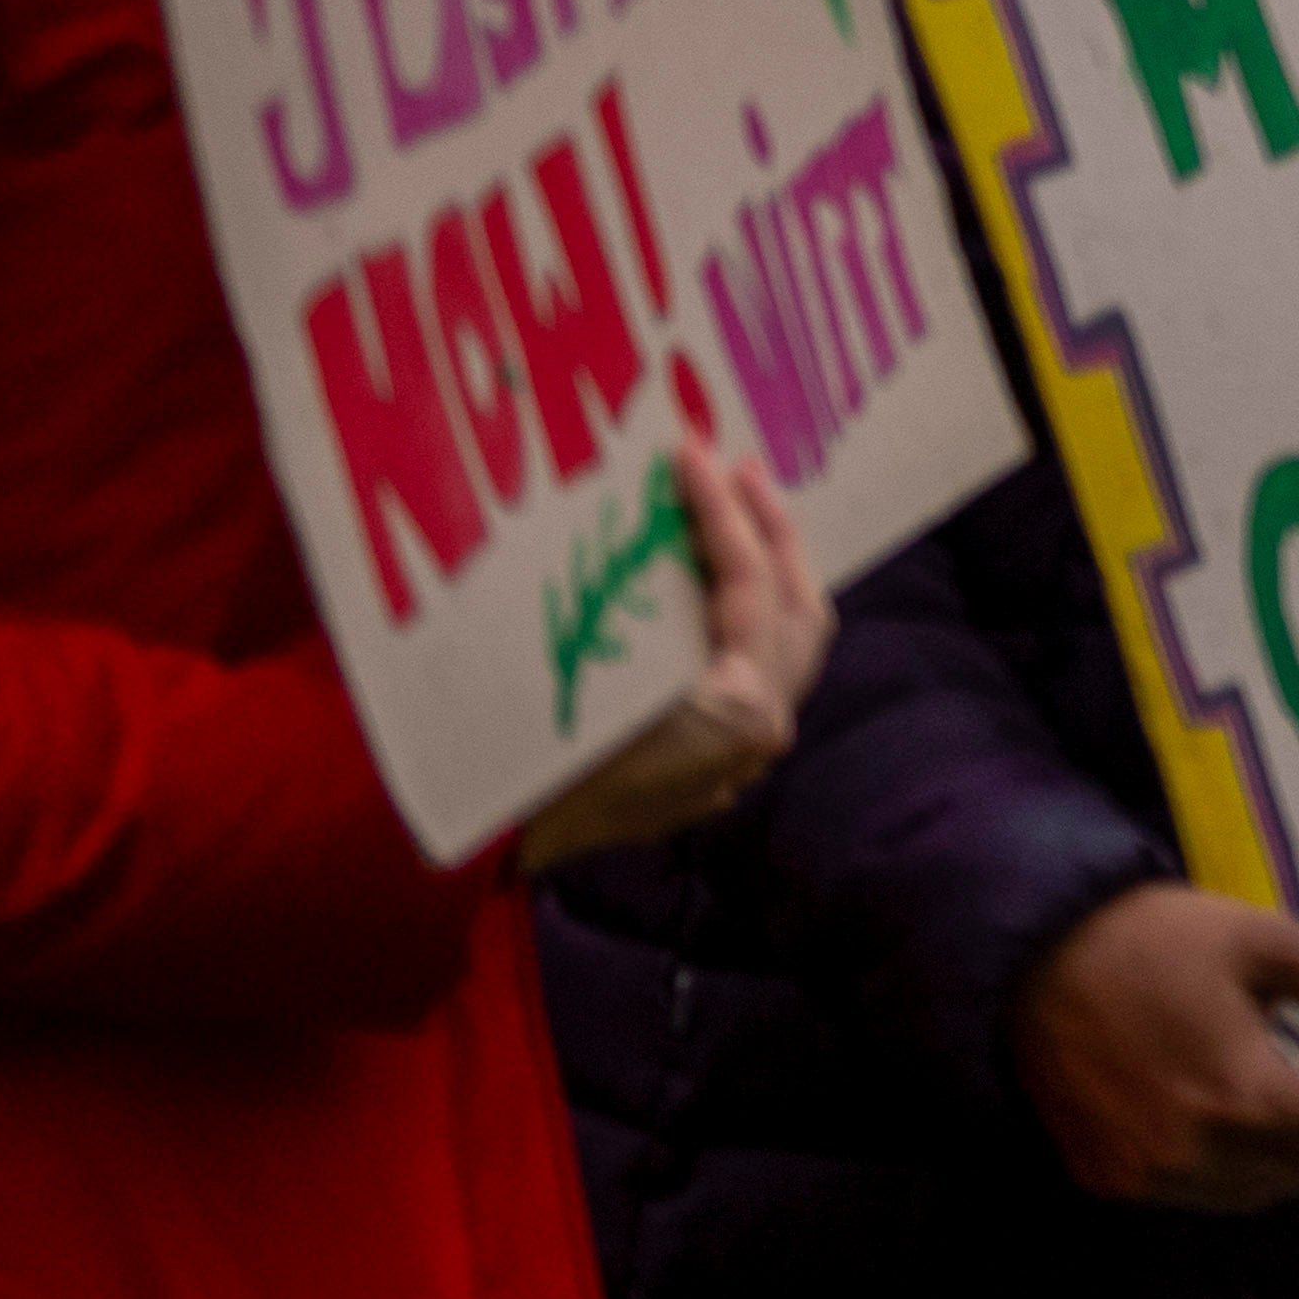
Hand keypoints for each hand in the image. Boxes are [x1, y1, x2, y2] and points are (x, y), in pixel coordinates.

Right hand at [513, 447, 825, 873]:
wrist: (499, 847)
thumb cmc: (531, 752)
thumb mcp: (587, 665)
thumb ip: (643, 599)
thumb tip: (661, 504)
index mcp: (741, 704)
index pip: (748, 582)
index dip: (722, 509)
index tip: (693, 452)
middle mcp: (761, 727)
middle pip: (799, 609)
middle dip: (775, 533)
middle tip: (740, 471)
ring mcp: (744, 749)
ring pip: (790, 643)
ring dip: (772, 575)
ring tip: (738, 514)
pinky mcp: (718, 760)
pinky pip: (759, 674)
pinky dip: (750, 621)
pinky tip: (711, 589)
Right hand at [1007, 880, 1298, 1212]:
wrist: (1034, 958)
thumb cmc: (1161, 939)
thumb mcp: (1274, 946)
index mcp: (1244, 1092)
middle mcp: (1196, 1150)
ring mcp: (1145, 1174)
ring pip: (1255, 1197)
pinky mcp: (1106, 1178)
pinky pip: (1197, 1197)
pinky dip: (1238, 1175)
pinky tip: (1247, 1133)